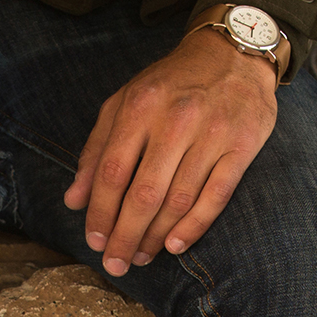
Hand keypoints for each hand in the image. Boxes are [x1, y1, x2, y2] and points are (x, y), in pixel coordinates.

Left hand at [64, 28, 277, 275]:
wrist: (233, 53)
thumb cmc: (171, 84)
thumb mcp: (124, 104)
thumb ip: (96, 150)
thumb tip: (73, 201)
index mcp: (140, 107)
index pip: (112, 173)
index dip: (100, 214)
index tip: (94, 242)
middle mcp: (176, 119)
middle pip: (144, 194)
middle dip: (125, 236)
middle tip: (116, 264)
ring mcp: (212, 133)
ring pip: (178, 200)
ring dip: (156, 237)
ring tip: (141, 257)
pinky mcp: (242, 145)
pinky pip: (216, 196)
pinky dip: (194, 226)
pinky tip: (175, 245)